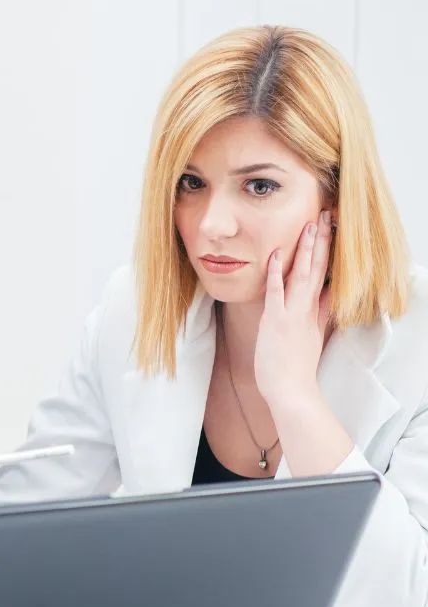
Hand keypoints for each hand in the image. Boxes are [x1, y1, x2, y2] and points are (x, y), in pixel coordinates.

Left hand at [255, 210, 331, 410]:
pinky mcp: (276, 321)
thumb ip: (321, 312)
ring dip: (306, 249)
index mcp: (314, 311)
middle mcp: (306, 309)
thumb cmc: (295, 366)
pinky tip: (277, 254)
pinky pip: (277, 291)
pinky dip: (277, 272)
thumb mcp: (313, 334)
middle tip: (326, 215)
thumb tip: (330, 291)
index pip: (324, 273)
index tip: (330, 229)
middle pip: (317, 268)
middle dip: (321, 241)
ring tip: (312, 223)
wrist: (290, 390)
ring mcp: (292, 314)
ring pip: (302, 274)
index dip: (327, 250)